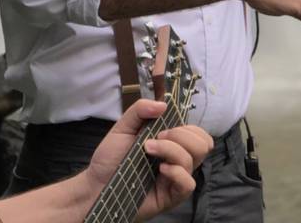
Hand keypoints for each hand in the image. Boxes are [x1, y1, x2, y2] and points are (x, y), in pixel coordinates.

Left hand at [82, 100, 212, 220]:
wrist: (97, 183)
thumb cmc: (111, 157)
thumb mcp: (122, 127)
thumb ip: (139, 110)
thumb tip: (163, 104)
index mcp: (171, 142)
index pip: (196, 132)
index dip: (186, 127)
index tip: (161, 128)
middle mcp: (177, 159)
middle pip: (203, 143)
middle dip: (180, 135)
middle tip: (156, 139)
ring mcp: (176, 177)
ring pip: (195, 158)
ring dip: (171, 149)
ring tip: (148, 151)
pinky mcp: (172, 195)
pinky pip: (188, 183)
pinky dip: (177, 172)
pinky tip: (161, 170)